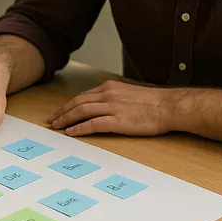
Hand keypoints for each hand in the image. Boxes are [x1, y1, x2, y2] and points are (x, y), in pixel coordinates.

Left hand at [47, 80, 176, 136]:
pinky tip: (71, 132)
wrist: (169, 107)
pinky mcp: (117, 120)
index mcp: (110, 88)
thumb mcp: (129, 94)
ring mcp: (112, 107)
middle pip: (77, 102)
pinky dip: (79, 128)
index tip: (60, 111)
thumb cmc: (154, 103)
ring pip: (81, 111)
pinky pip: (92, 124)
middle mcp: (108, 95)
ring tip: (56, 126)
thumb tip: (104, 106)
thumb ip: (115, 98)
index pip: (83, 96)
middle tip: (51, 120)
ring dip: (66, 119)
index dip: (69, 104)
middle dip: (62, 111)